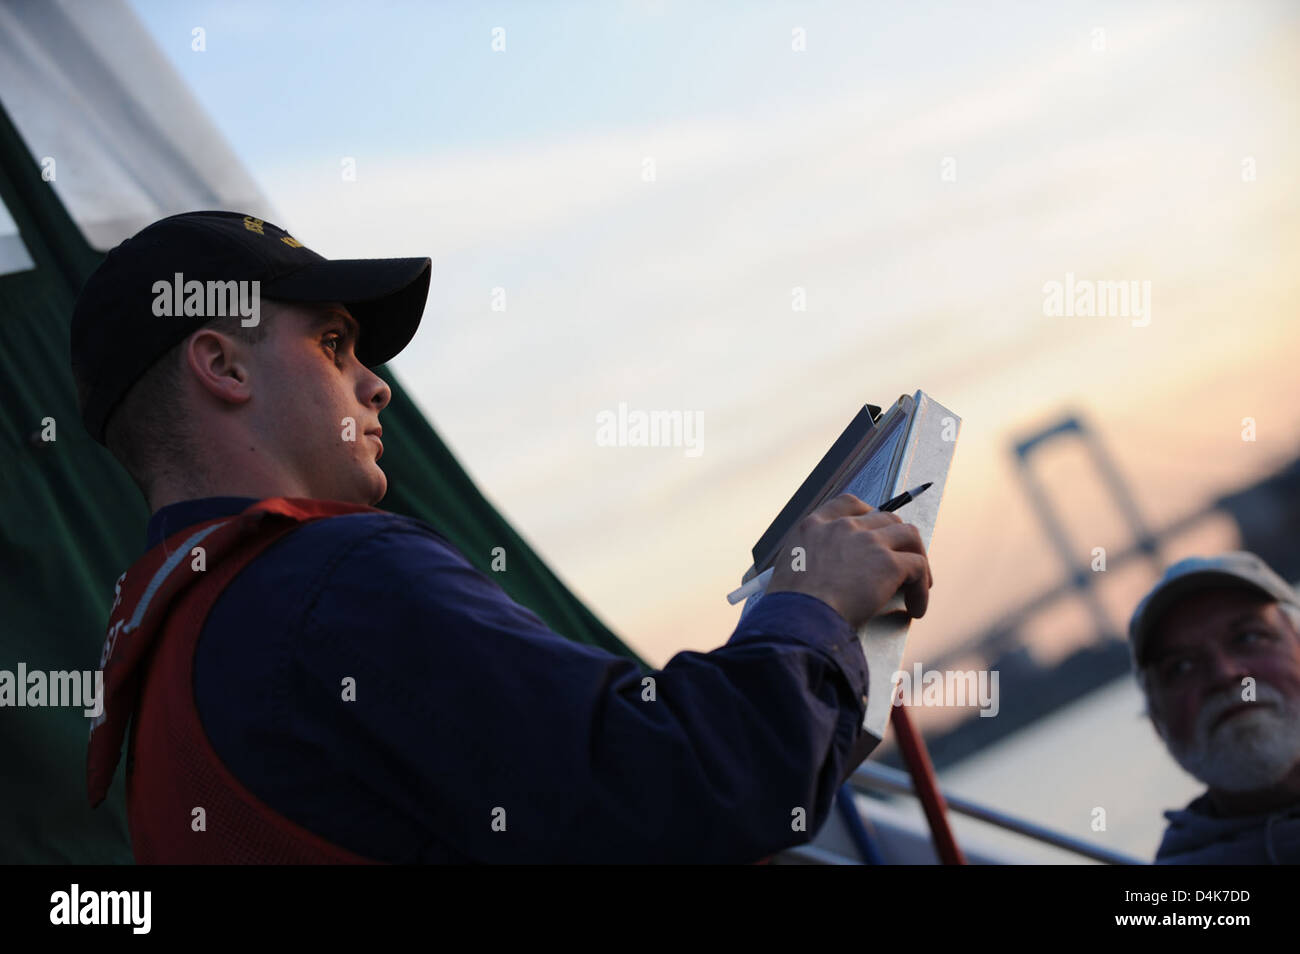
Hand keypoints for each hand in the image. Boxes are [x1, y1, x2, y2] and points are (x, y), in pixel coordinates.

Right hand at [764, 493, 932, 628]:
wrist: (799, 619)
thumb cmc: (790, 606)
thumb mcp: (789, 569)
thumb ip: (810, 559)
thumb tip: (824, 574)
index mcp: (815, 526)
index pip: (850, 504)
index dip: (869, 514)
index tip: (876, 531)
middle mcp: (843, 527)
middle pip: (886, 518)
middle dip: (897, 540)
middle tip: (900, 563)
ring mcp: (868, 542)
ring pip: (909, 535)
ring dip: (916, 557)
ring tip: (917, 583)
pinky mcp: (888, 563)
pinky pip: (919, 567)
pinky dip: (922, 588)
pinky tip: (916, 607)